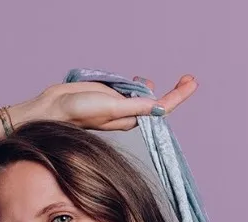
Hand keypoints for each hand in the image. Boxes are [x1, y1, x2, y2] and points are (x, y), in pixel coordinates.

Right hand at [32, 74, 196, 132]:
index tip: (191, 82)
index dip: (177, 96)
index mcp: (130, 118)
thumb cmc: (79, 111)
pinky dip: (138, 84)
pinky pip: (131, 90)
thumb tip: (158, 106)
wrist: (55, 107)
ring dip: (156, 88)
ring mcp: (119, 103)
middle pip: (157, 102)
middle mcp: (127, 113)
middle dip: (175, 91)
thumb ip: (134, 106)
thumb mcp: (111, 107)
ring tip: (169, 81)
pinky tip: (140, 79)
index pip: (160, 108)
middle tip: (190, 78)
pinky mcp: (110, 95)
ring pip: (144, 95)